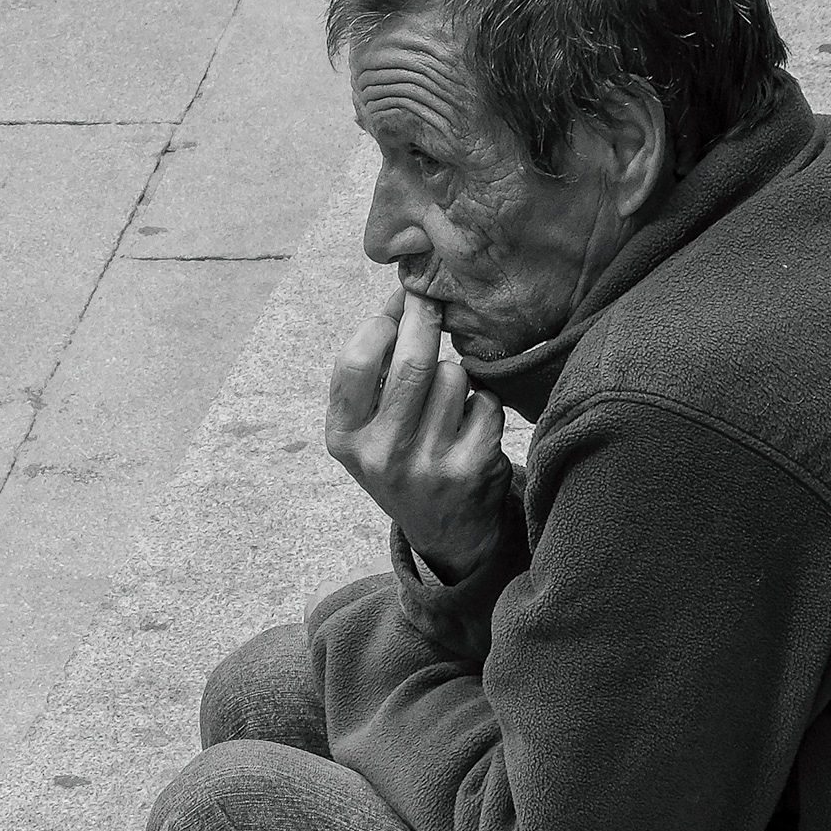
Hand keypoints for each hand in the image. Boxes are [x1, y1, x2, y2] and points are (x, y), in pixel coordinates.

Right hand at [325, 290, 510, 582]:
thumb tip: (401, 298)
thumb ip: (372, 373)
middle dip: (425, 319)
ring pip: (455, 376)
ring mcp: (428, 464)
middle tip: (432, 303)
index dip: (381, 321)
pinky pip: (486, 401)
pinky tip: (473, 425)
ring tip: (450, 401)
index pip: (356, 360)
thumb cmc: (403, 459)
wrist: (447, 532)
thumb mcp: (366, 429)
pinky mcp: (470, 467)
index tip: (398, 303)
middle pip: (411, 361)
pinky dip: (484, 403)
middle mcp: (381, 455)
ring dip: (458, 374)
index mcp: (344, 439)